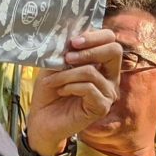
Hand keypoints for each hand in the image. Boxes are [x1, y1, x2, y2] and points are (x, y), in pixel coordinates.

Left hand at [25, 29, 121, 154]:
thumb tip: (71, 36)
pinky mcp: (102, 106)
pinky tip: (61, 91)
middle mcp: (110, 76)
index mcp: (102, 63)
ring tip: (53, 81)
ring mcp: (108, 92)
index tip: (73, 42)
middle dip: (89, 50)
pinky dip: (71, 87)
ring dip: (67, 74)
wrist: (42, 119)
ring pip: (92, 72)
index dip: (94, 36)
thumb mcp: (55, 65)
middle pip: (114, 50)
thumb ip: (65, 51)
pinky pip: (89, 88)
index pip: (110, 40)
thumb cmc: (49, 92)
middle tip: (67, 58)